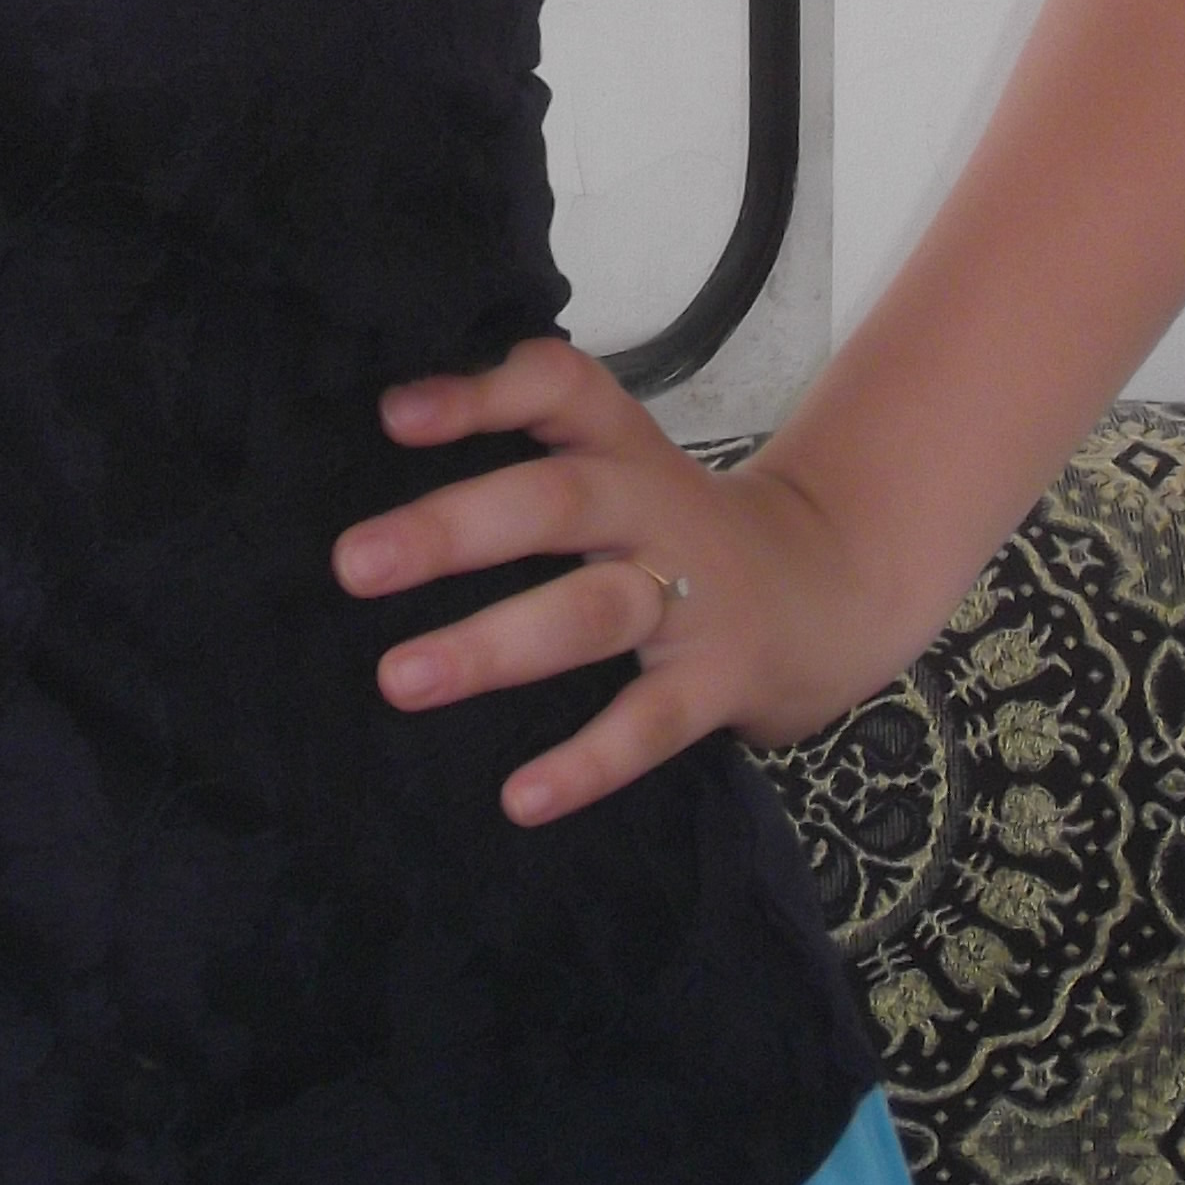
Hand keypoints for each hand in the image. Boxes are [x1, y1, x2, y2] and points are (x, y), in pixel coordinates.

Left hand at [330, 335, 904, 824]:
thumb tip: (376, 458)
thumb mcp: (619, 466)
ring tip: (400, 679)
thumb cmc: (675, 529)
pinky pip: (648, 722)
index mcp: (620, 445)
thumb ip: (526, 454)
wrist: (830, 588)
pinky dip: (588, 762)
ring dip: (493, 645)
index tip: (394, 416)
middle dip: (453, 531)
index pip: (559, 387)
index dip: (481, 393)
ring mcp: (692, 595)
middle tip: (353, 564)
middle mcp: (652, 506)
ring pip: (590, 611)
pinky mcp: (720, 680)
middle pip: (555, 501)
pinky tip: (521, 797)